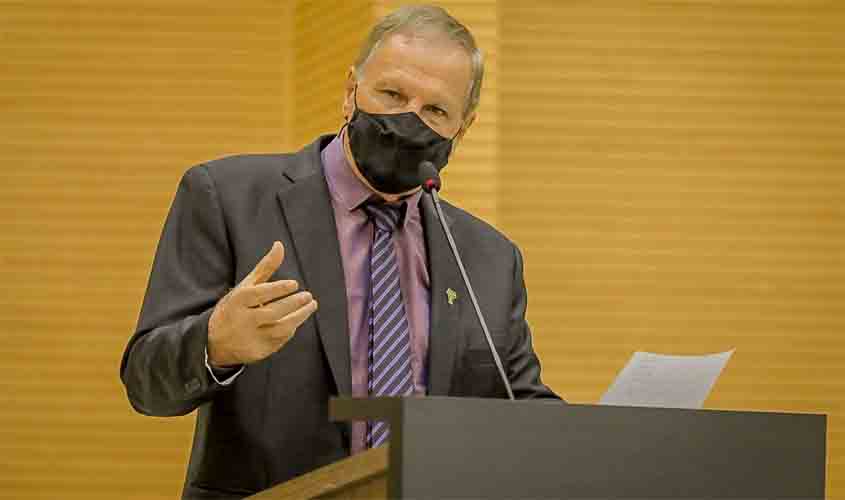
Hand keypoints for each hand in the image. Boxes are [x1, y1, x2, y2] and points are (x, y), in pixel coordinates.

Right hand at [207, 241, 317, 366]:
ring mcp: (250, 338)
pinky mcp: (258, 352)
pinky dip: (290, 330)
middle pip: (273, 312)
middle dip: (294, 304)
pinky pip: (280, 341)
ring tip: (311, 305)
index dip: (278, 289)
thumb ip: (265, 267)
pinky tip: (297, 320)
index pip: (259, 294)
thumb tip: (280, 245)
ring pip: (281, 328)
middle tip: (308, 296)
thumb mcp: (246, 286)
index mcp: (237, 301)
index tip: (295, 283)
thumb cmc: (236, 307)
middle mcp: (243, 321)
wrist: (214, 341)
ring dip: (299, 317)